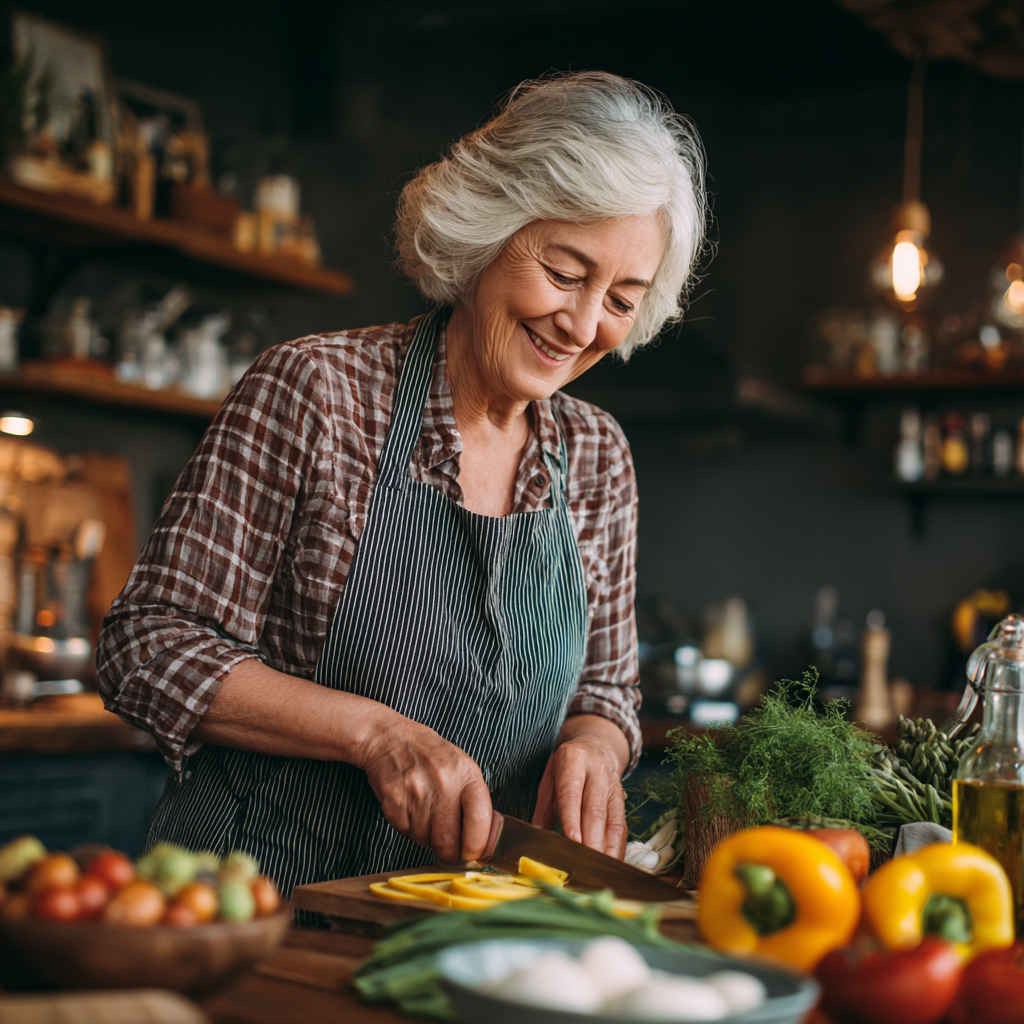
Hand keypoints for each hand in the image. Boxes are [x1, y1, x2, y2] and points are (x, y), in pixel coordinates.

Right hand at [358, 711, 492, 862]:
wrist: (389, 737)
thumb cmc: (429, 754)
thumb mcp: (461, 767)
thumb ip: (475, 800)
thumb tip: (488, 838)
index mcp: (466, 773)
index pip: (480, 820)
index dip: (477, 846)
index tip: (473, 853)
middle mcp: (443, 781)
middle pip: (449, 839)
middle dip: (449, 851)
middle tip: (448, 847)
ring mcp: (416, 790)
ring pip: (425, 839)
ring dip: (426, 837)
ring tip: (425, 814)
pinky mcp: (393, 799)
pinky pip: (404, 832)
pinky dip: (408, 828)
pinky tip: (409, 809)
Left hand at [532, 715, 628, 858]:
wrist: (596, 746)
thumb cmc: (567, 765)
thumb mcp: (549, 777)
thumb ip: (543, 807)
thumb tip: (537, 837)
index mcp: (573, 761)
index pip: (572, 793)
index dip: (572, 818)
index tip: (572, 841)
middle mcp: (597, 772)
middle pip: (594, 810)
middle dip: (590, 840)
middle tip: (583, 864)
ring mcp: (613, 785)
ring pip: (612, 820)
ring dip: (606, 847)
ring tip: (598, 869)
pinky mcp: (622, 799)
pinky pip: (621, 825)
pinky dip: (617, 846)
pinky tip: (610, 862)